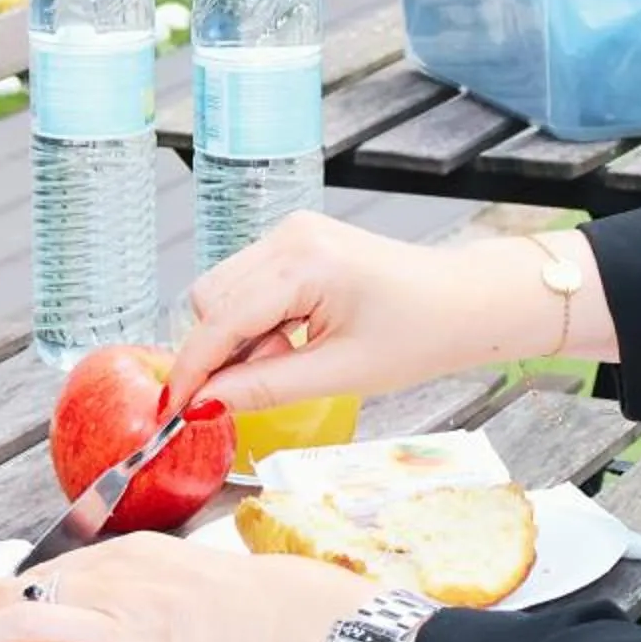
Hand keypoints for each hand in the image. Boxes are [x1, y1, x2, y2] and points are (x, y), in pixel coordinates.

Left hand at [0, 533, 376, 641]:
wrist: (294, 628)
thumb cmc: (252, 609)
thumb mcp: (182, 578)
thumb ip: (134, 589)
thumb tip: (95, 612)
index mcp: (122, 556)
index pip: (34, 573)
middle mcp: (111, 582)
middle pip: (11, 593)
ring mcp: (119, 627)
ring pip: (18, 624)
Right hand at [165, 213, 617, 413]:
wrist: (467, 302)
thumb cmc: (420, 335)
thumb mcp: (341, 375)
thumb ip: (265, 387)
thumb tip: (205, 404)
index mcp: (303, 262)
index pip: (220, 319)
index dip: (192, 369)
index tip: (173, 410)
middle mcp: (289, 235)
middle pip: (210, 299)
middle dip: (223, 349)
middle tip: (273, 378)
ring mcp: (292, 232)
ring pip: (224, 290)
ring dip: (241, 335)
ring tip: (296, 356)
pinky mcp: (297, 241)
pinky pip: (248, 283)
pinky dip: (258, 320)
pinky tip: (297, 337)